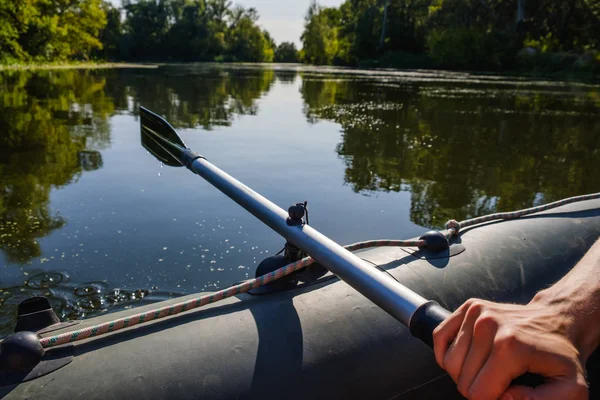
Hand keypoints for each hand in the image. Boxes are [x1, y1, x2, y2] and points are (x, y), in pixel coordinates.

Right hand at [432, 297, 588, 399]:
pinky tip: (466, 358)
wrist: (560, 319)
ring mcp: (477, 313)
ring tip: (487, 369)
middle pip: (462, 379)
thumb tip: (504, 397)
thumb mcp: (571, 389)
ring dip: (464, 373)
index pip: (478, 393)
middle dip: (478, 389)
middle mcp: (488, 326)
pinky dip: (446, 354)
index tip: (510, 393)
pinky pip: (439, 337)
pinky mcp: (469, 306)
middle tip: (500, 382)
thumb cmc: (561, 356)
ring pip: (448, 362)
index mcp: (510, 348)